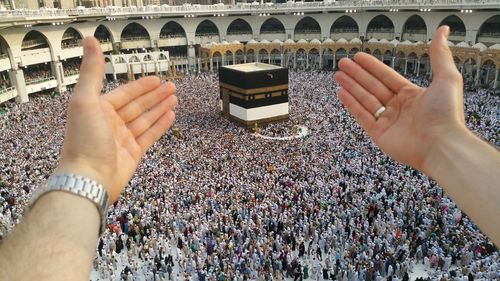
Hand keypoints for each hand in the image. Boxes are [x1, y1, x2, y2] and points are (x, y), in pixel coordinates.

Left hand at [56, 37, 176, 202]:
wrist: (88, 179)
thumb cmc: (83, 140)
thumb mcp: (85, 100)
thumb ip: (91, 71)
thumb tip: (89, 40)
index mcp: (98, 110)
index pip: (124, 94)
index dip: (141, 86)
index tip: (156, 79)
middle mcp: (111, 123)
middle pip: (137, 105)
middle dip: (155, 96)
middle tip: (172, 86)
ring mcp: (123, 139)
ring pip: (145, 119)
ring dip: (160, 108)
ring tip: (175, 98)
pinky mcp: (133, 154)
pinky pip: (150, 135)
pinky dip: (161, 125)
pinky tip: (171, 116)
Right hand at [335, 26, 465, 172]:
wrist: (441, 145)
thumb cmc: (446, 113)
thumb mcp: (446, 78)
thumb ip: (439, 55)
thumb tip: (442, 32)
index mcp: (412, 95)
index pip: (387, 76)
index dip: (372, 66)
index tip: (359, 56)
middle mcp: (399, 108)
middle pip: (373, 86)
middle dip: (357, 74)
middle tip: (343, 63)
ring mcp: (388, 121)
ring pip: (365, 99)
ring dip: (351, 86)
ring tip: (338, 75)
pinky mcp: (379, 134)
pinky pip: (362, 116)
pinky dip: (351, 104)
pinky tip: (341, 93)